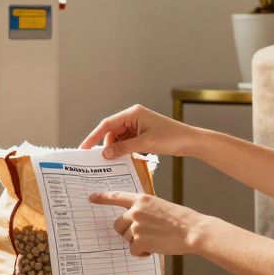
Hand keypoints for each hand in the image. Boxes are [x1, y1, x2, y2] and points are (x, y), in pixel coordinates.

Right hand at [78, 104, 196, 158]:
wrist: (189, 141)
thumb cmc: (170, 138)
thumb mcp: (145, 144)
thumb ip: (123, 148)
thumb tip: (105, 153)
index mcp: (132, 113)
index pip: (107, 124)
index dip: (94, 136)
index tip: (84, 147)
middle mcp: (133, 117)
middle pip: (112, 131)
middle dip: (107, 145)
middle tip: (101, 159)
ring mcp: (138, 125)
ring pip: (119, 138)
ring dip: (116, 149)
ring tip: (114, 161)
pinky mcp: (142, 133)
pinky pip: (127, 141)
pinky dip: (124, 150)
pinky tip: (124, 158)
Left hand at [87, 191, 207, 256]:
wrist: (191, 230)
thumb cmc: (180, 220)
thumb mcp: (160, 206)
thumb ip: (145, 210)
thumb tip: (134, 222)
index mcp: (142, 199)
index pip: (117, 196)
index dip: (102, 197)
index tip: (91, 197)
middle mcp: (135, 211)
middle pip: (117, 224)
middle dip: (126, 232)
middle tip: (141, 236)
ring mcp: (136, 226)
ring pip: (126, 238)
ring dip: (137, 242)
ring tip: (155, 240)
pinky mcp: (139, 240)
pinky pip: (133, 249)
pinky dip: (141, 252)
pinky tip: (154, 249)